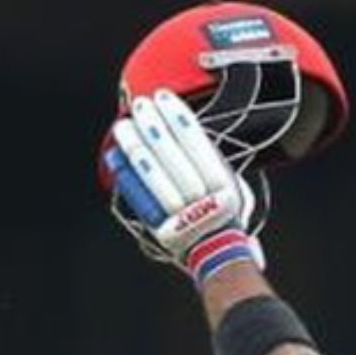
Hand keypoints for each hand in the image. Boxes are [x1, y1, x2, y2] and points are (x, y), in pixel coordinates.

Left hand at [101, 89, 261, 282]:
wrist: (219, 256)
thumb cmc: (227, 218)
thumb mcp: (238, 191)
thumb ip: (220, 166)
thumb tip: (194, 138)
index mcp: (226, 190)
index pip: (201, 148)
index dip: (181, 121)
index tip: (165, 98)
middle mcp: (204, 203)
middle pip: (175, 158)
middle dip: (155, 127)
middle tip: (140, 105)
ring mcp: (182, 217)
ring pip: (155, 176)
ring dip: (137, 148)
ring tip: (124, 125)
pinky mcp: (162, 228)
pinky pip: (142, 198)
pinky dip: (128, 175)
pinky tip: (117, 155)